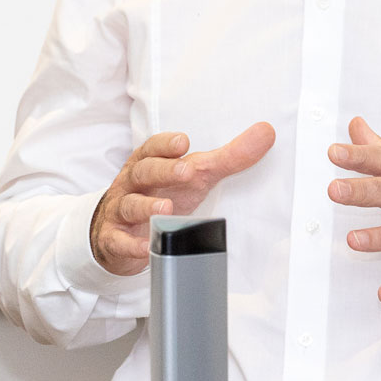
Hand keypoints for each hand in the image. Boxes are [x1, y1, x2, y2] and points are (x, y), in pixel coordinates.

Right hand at [89, 121, 275, 275]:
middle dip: (163, 170)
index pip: (153, 147)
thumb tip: (266, 132)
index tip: (183, 142)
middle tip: (186, 172)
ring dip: (147, 206)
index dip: (166, 144)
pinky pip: (120, 241)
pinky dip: (133, 245)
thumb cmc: (161, 192)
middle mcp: (132, 182)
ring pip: (130, 204)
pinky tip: (147, 247)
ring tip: (166, 209)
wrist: (117, 228)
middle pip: (144, 171)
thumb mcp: (193, 175)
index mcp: (149, 162)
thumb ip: (229, 157)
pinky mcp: (114, 238)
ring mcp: (121, 210)